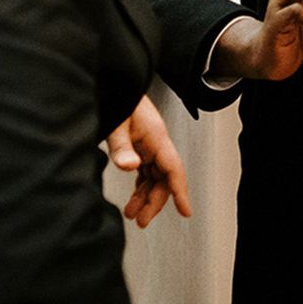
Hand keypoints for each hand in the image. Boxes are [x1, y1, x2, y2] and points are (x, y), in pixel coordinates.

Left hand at [106, 95, 191, 227]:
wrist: (116, 83)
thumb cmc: (120, 99)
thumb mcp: (117, 124)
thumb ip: (121, 147)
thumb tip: (129, 167)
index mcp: (157, 137)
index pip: (173, 168)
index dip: (180, 191)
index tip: (186, 211)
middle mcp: (156, 142)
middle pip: (164, 177)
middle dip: (155, 201)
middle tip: (141, 220)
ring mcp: (148, 143)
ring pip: (155, 175)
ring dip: (145, 195)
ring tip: (131, 213)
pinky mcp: (140, 143)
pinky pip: (146, 169)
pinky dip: (141, 184)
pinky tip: (134, 194)